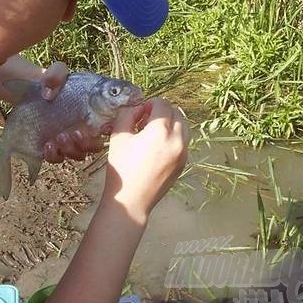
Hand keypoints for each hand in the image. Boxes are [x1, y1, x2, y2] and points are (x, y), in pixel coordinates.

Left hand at [40, 62, 103, 162]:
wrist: (28, 90)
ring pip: (78, 154)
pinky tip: (48, 145)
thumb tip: (49, 94)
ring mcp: (68, 140)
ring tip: (59, 137)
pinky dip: (55, 155)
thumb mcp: (55, 72)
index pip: (109, 126)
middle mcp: (84, 129)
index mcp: (93, 113)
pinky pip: (57, 159)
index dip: (109, 130)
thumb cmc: (50, 82)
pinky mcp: (52, 148)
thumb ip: (56, 73)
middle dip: (88, 144)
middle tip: (75, 133)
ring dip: (72, 150)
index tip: (101, 127)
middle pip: (95, 146)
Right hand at [102, 98, 188, 221]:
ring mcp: (183, 152)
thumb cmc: (122, 168)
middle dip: (162, 112)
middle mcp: (177, 140)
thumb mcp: (118, 136)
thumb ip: (128, 114)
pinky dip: (174, 136)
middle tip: (146, 121)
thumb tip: (139, 108)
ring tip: (153, 133)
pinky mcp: (184, 162)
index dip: (150, 103)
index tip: (140, 112)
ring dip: (171, 123)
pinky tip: (158, 146)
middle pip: (176, 112)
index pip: (162, 104)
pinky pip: (184, 141)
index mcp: (161, 131)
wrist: (132, 199)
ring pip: (183, 126)